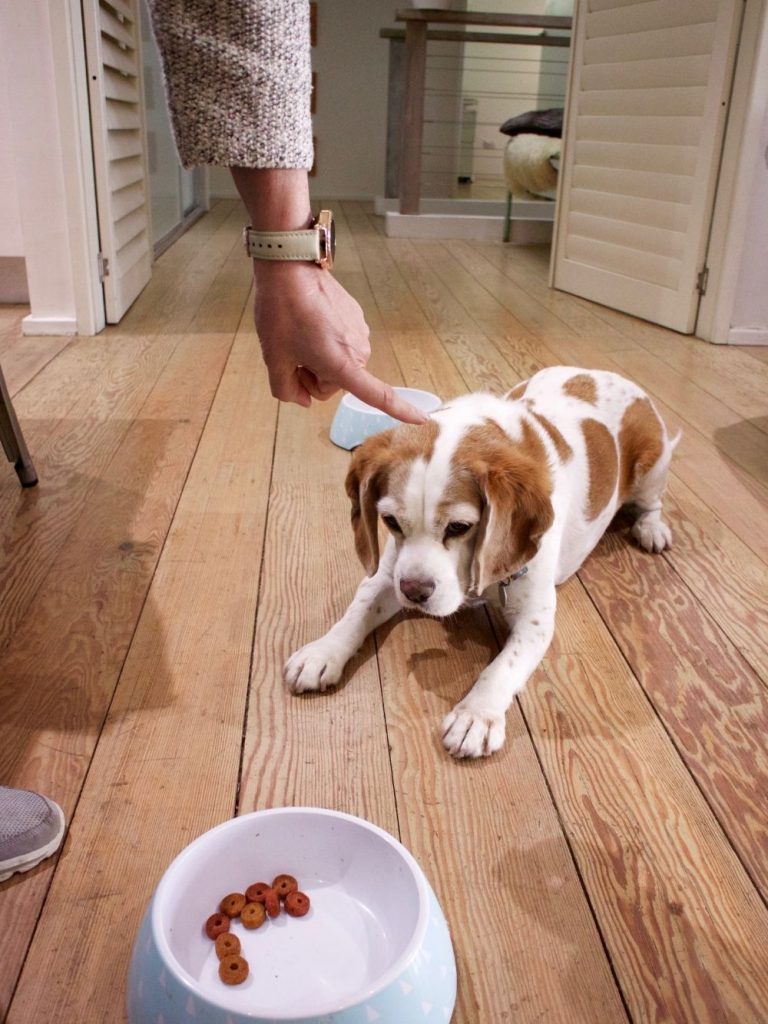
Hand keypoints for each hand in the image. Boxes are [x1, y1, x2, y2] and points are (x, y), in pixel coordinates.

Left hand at [252, 261, 426, 423]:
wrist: (289, 267)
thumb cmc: (282, 313)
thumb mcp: (274, 359)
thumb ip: (286, 391)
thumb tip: (303, 400)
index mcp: (342, 365)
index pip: (378, 395)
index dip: (400, 410)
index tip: (422, 419)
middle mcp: (359, 351)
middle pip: (337, 383)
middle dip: (315, 375)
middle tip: (293, 354)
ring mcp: (360, 332)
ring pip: (339, 363)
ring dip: (320, 357)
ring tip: (299, 333)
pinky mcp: (356, 317)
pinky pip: (341, 343)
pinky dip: (326, 340)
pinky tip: (309, 321)